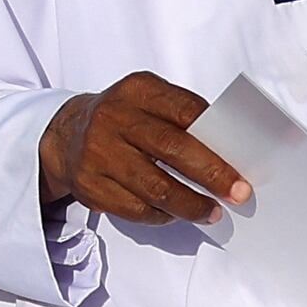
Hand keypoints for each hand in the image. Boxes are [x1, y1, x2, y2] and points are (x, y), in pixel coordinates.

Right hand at [38, 70, 247, 227]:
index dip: (216, 138)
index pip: (185, 111)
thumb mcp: (146, 101)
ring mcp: (98, 153)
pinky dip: (163, 215)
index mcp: (136, 91)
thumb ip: (182, 118)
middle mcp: (113, 118)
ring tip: (213, 212)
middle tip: (239, 194)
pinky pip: (136, 209)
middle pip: (172, 149)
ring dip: (191, 205)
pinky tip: (175, 213)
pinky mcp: (90, 186)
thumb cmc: (122, 119)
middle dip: (212, 175)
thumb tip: (228, 153)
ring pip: (156, 188)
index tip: (242, 162)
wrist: (64, 135)